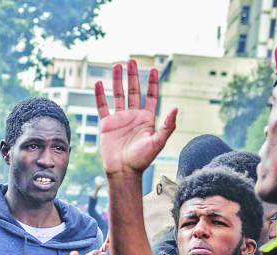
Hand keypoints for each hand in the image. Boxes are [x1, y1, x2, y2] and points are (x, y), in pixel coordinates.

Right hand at [94, 60, 177, 176]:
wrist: (123, 171)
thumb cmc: (142, 160)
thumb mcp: (158, 142)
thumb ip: (168, 125)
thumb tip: (177, 108)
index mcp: (147, 119)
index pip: (151, 96)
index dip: (152, 83)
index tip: (153, 70)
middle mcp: (133, 116)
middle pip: (133, 91)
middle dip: (133, 76)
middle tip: (132, 61)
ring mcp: (119, 119)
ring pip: (118, 95)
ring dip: (117, 80)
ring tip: (117, 66)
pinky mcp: (106, 125)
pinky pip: (102, 107)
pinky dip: (100, 95)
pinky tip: (99, 83)